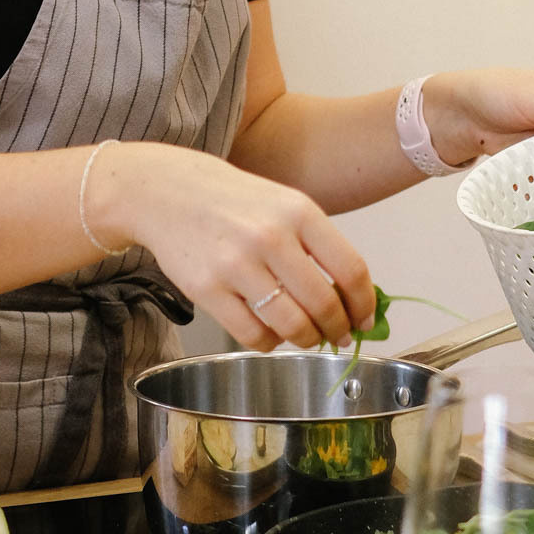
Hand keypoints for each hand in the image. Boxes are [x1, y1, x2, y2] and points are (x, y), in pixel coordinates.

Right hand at [87, 140, 374, 350]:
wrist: (169, 190)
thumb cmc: (234, 201)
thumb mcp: (284, 205)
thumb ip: (319, 246)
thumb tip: (355, 299)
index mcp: (299, 211)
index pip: (350, 270)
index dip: (364, 304)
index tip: (364, 318)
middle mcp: (270, 237)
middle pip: (324, 304)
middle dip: (337, 329)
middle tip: (338, 335)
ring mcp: (236, 264)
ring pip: (292, 326)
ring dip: (306, 339)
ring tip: (305, 335)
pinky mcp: (207, 290)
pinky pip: (254, 336)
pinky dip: (270, 343)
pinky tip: (270, 331)